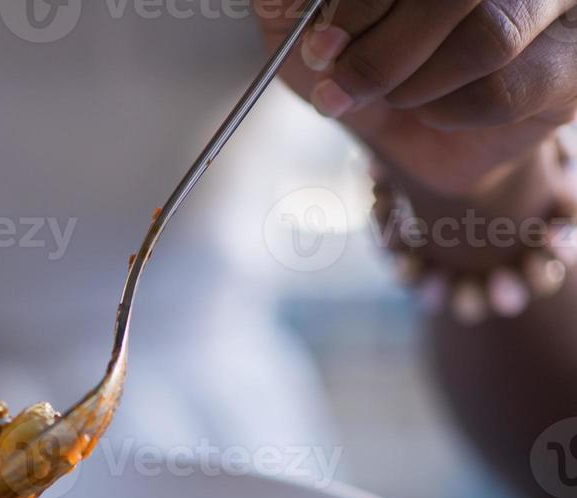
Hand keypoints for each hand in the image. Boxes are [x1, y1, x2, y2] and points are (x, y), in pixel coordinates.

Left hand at [260, 1, 576, 197]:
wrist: (414, 139)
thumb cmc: (368, 65)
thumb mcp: (307, 26)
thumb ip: (292, 1)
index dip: (361, 3)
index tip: (321, 42)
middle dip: (383, 48)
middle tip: (340, 81)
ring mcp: (560, 6)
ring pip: (486, 35)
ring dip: (413, 82)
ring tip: (391, 95)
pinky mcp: (571, 66)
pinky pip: (504, 88)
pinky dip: (448, 112)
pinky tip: (437, 110)